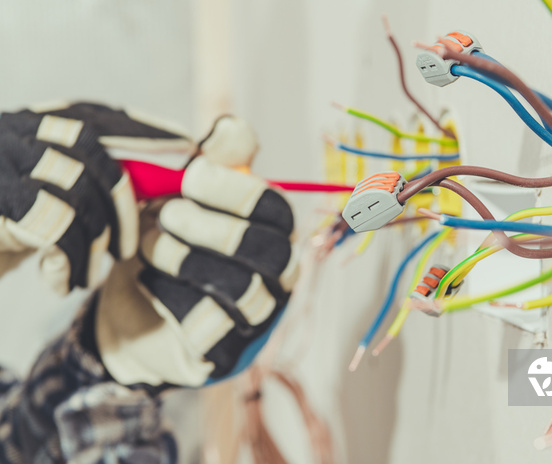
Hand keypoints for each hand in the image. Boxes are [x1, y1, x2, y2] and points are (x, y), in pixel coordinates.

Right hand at [0, 103, 191, 292]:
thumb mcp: (43, 205)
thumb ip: (83, 186)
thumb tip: (153, 189)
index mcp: (28, 126)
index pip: (96, 115)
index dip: (145, 129)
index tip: (187, 147)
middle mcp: (10, 132)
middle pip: (93, 149)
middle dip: (126, 198)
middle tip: (130, 246)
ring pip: (77, 185)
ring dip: (97, 236)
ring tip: (93, 272)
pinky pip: (52, 223)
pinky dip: (69, 258)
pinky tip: (61, 283)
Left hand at [96, 117, 298, 386]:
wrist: (134, 309)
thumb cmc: (169, 243)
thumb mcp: (185, 197)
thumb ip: (214, 163)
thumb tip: (234, 131)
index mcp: (274, 232)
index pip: (276, 210)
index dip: (235, 190)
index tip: (190, 177)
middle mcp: (278, 277)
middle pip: (268, 252)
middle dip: (211, 227)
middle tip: (167, 214)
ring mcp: (256, 318)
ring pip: (241, 290)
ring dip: (186, 258)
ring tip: (149, 243)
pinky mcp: (225, 350)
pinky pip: (208, 326)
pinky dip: (169, 295)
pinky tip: (146, 277)